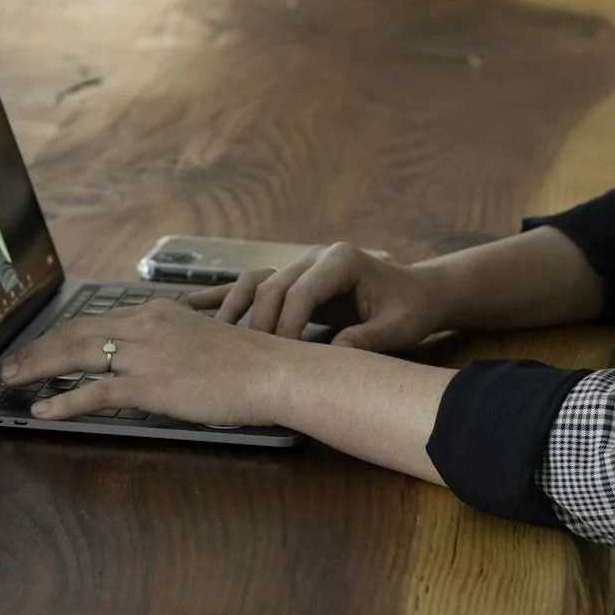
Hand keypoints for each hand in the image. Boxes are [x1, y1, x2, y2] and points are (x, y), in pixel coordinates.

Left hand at [0, 300, 291, 426]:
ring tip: (12, 381)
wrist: (271, 372)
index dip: (61, 335)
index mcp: (156, 313)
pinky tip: (43, 410)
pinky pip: (95, 393)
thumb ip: (170, 344)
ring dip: (38, 368)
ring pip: (76, 356)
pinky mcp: (150, 384)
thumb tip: (150, 361)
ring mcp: (145, 354)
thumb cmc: (246, 363)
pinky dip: (64, 400)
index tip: (41, 346)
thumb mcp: (201, 340)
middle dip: (38, 349)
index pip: (95, 321)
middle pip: (76, 333)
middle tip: (12, 364)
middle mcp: (144, 326)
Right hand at [189, 241, 450, 351]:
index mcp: (341, 260)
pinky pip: (256, 284)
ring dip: (234, 307)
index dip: (286, 326)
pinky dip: (228, 295)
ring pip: (257, 283)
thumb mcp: (397, 328)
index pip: (300, 292)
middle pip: (272, 286)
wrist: (419, 291)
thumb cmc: (411, 309)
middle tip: (248, 359)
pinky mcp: (296, 277)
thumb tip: (333, 357)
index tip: (280, 358)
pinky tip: (195, 304)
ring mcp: (303, 264)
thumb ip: (366, 340)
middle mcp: (316, 256)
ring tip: (210, 332)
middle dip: (259, 323)